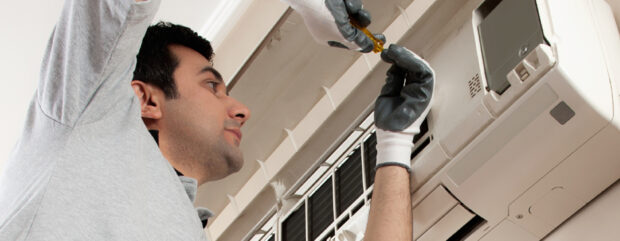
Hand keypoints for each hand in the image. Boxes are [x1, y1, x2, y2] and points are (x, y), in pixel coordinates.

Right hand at [282, 0, 384, 51]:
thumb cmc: (321, 14)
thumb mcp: (341, 34)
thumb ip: (355, 42)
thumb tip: (367, 47)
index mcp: (327, 37)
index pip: (349, 43)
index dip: (362, 42)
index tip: (377, 42)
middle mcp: (331, 25)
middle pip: (354, 27)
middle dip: (361, 24)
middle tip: (371, 25)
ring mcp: (335, 11)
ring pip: (355, 14)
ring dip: (356, 11)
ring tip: (349, 8)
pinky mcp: (338, 1)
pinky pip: (352, 3)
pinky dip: (351, 2)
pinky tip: (343, 1)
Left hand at [374, 44, 433, 170]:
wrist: (390, 135)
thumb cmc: (388, 121)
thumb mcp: (388, 93)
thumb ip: (393, 80)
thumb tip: (393, 65)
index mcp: (410, 90)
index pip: (408, 69)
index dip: (399, 58)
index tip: (388, 52)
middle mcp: (418, 90)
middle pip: (415, 66)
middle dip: (403, 55)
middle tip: (391, 49)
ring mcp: (422, 92)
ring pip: (421, 67)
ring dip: (407, 57)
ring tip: (394, 51)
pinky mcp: (425, 94)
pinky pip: (424, 73)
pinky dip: (413, 63)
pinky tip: (401, 59)